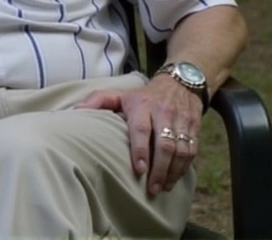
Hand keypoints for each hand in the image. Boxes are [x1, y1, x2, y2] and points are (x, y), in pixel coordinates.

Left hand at [75, 75, 201, 195]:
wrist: (179, 82)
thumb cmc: (143, 95)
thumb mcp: (121, 93)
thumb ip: (99, 101)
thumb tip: (76, 111)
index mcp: (142, 105)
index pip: (141, 129)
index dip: (140, 150)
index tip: (138, 169)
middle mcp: (164, 112)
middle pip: (165, 144)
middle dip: (159, 169)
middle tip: (152, 188)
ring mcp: (181, 120)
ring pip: (181, 150)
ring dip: (172, 172)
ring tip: (162, 188)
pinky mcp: (194, 128)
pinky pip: (192, 151)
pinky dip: (183, 168)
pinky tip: (173, 180)